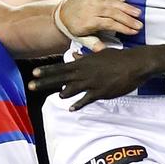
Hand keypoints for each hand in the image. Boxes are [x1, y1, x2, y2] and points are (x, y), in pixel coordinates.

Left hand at [28, 46, 151, 110]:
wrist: (133, 64)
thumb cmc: (117, 58)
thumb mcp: (99, 55)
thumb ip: (84, 58)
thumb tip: (74, 56)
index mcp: (83, 63)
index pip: (61, 67)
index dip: (47, 71)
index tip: (34, 73)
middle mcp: (84, 72)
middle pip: (60, 78)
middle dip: (44, 82)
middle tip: (30, 85)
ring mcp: (92, 83)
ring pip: (72, 89)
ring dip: (63, 93)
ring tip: (56, 96)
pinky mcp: (101, 92)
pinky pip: (86, 99)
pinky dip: (78, 104)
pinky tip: (71, 108)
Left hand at [59, 0, 142, 51]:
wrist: (63, 13)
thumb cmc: (75, 28)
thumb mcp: (82, 39)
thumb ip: (93, 43)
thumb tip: (103, 50)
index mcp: (89, 22)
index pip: (109, 24)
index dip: (122, 27)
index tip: (133, 31)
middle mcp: (92, 9)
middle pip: (113, 13)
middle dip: (128, 19)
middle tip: (139, 25)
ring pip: (112, 2)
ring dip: (126, 7)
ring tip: (137, 13)